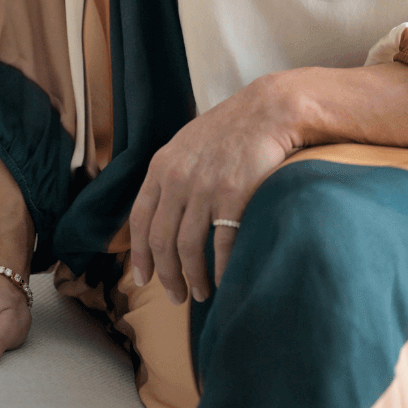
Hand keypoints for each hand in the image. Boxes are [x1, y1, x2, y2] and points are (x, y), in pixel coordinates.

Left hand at [129, 75, 294, 304]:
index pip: (140, 220)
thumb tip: (161, 212)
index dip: (139, 254)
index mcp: (162, 167)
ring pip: (188, 249)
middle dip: (166, 276)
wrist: (267, 111)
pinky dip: (220, 269)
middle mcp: (178, 179)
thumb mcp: (187, 144)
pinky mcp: (233, 196)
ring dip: (192, 278)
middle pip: (161, 241)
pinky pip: (221, 245)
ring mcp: (205, 188)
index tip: (143, 278)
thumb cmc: (230, 129)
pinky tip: (224, 279)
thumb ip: (170, 174)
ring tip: (200, 293)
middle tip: (175, 296)